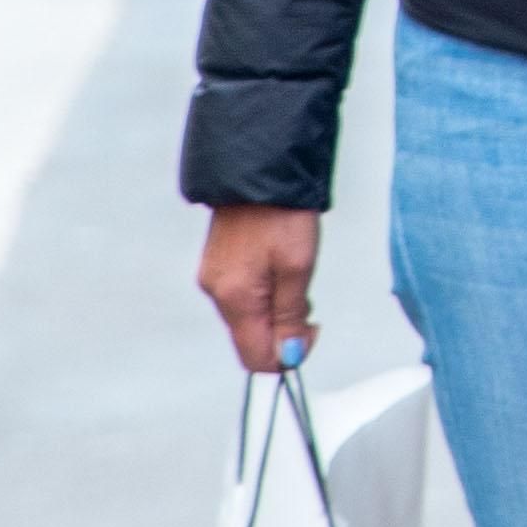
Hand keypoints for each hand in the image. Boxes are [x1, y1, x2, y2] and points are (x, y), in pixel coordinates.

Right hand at [196, 204, 320, 374]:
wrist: (261, 169)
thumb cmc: (281, 212)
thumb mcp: (297, 267)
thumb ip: (291, 316)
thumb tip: (288, 355)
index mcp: (234, 297)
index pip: (255, 357)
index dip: (287, 355)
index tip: (311, 331)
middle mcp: (217, 292)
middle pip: (251, 339)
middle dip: (283, 331)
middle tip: (307, 300)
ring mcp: (215, 278)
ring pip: (249, 318)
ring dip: (277, 310)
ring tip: (295, 275)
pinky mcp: (220, 265)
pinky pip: (244, 297)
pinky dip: (267, 294)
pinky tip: (280, 269)